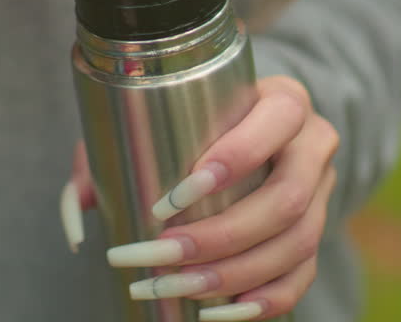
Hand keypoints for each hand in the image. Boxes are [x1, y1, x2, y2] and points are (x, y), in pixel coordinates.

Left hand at [61, 76, 338, 321]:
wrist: (250, 129)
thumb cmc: (191, 117)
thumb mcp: (154, 114)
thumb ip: (112, 149)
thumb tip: (78, 205)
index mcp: (284, 101)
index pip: (274, 123)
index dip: (231, 161)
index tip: (170, 197)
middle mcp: (314, 145)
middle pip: (287, 199)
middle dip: (220, 236)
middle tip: (160, 253)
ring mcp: (323, 193)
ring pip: (297, 244)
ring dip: (232, 275)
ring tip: (174, 287)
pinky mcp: (316, 234)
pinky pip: (302, 277)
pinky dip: (261, 301)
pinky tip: (216, 311)